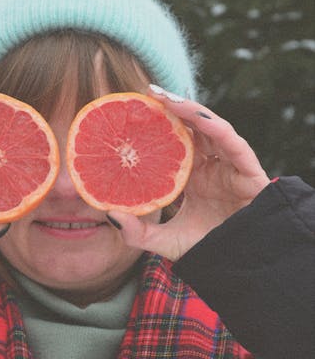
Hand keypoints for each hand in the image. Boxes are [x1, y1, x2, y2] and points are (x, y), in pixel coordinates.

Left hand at [109, 86, 269, 261]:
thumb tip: (108, 215)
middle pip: (192, 128)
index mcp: (194, 177)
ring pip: (212, 128)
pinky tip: (198, 118)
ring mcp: (231, 167)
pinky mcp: (249, 172)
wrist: (237, 266)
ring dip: (191, 110)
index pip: (175, 141)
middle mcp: (212, 167)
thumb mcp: (164, 241)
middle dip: (173, 108)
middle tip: (148, 92)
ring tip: (167, 97)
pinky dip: (217, 128)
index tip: (134, 110)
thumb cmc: (206, 251)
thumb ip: (137, 232)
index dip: (159, 124)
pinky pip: (234, 144)